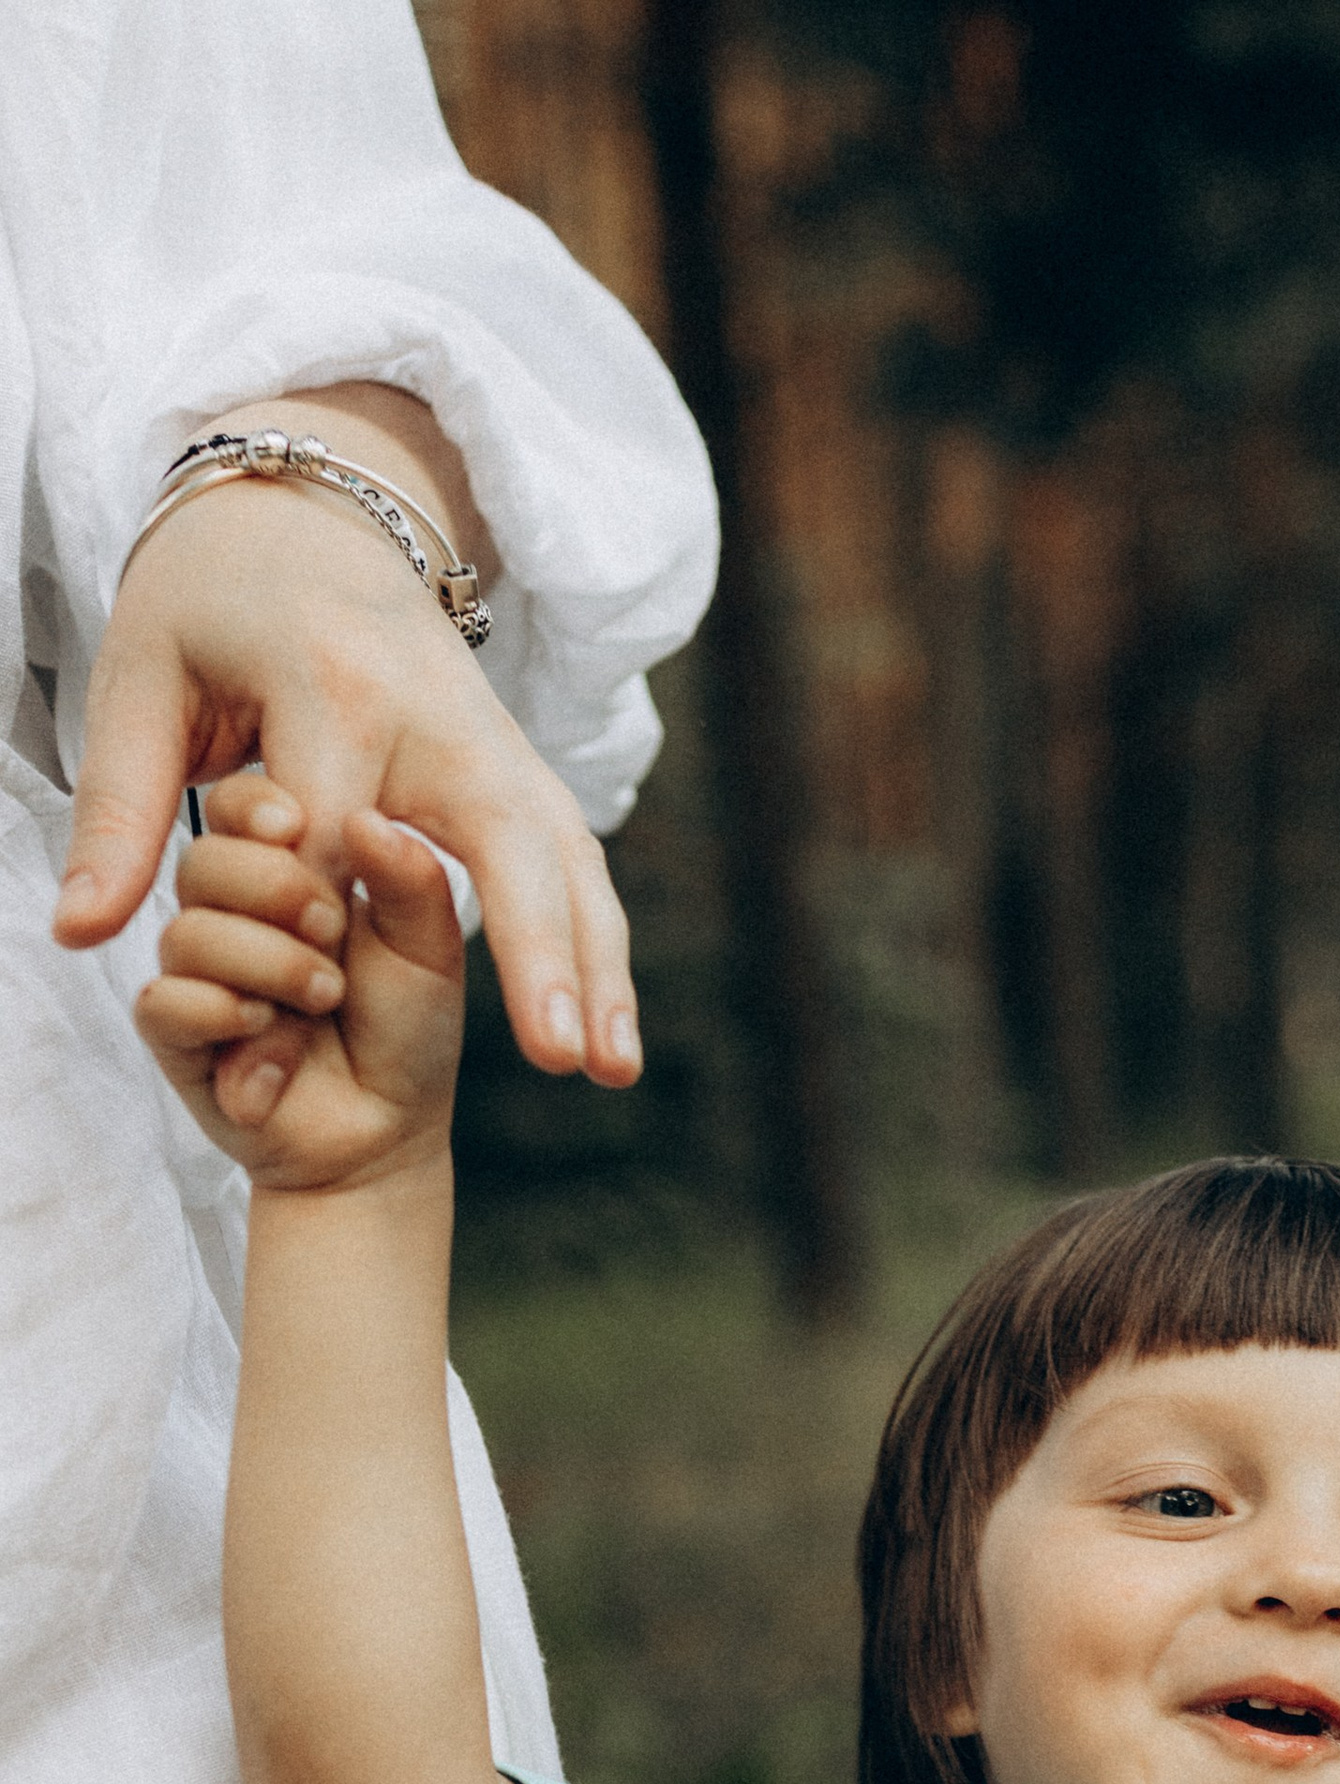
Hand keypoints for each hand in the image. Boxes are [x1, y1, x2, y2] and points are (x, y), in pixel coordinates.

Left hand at [53, 385, 639, 1087]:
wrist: (307, 512)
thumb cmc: (207, 603)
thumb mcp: (138, 681)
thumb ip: (117, 810)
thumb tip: (83, 935)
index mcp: (333, 688)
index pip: (336, 834)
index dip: (320, 923)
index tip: (300, 995)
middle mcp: (436, 713)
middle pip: (498, 842)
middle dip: (533, 951)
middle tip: (559, 1054)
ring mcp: (494, 737)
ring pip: (564, 858)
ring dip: (598, 967)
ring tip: (614, 1071)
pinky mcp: (520, 764)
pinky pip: (574, 859)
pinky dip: (598, 944)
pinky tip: (613, 1031)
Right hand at [135, 775, 463, 1195]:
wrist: (387, 1131)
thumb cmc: (406, 1032)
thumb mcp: (429, 949)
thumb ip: (409, 882)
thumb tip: (368, 818)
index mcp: (281, 871)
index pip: (235, 808)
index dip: (257, 809)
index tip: (300, 825)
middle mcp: (226, 914)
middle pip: (201, 860)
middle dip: (274, 890)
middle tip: (332, 929)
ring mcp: (195, 973)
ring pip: (187, 933)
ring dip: (267, 964)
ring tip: (323, 997)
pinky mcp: (175, 1036)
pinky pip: (166, 1003)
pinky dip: (225, 1014)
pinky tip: (272, 1036)